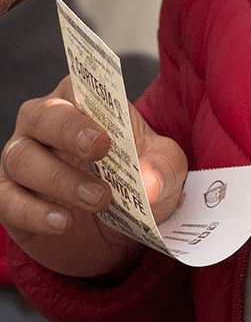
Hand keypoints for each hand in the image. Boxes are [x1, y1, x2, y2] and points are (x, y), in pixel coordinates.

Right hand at [0, 78, 187, 279]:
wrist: (118, 235)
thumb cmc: (138, 184)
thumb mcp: (164, 171)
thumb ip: (161, 169)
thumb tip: (150, 183)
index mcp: (82, 104)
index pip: (75, 86)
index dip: (89, 101)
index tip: (108, 126)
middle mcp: (43, 126)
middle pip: (40, 115)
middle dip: (68, 129)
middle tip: (99, 149)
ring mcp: (22, 162)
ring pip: (22, 158)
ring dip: (60, 178)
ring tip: (98, 199)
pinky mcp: (9, 200)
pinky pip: (9, 201)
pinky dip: (34, 212)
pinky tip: (63, 222)